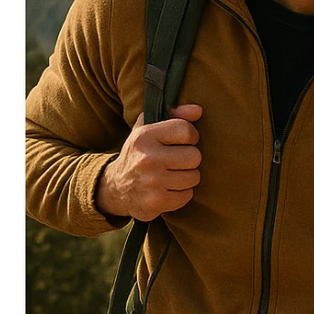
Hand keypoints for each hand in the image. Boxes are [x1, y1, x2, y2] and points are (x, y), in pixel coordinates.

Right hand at [95, 104, 202, 221]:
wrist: (115, 188)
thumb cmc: (139, 153)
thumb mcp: (148, 128)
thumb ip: (174, 114)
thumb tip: (198, 110)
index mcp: (145, 136)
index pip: (186, 130)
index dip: (191, 136)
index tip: (183, 141)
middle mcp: (147, 158)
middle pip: (194, 156)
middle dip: (189, 159)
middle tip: (177, 161)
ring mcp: (152, 182)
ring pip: (194, 177)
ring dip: (187, 176)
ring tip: (172, 175)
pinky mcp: (156, 202)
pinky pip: (187, 195)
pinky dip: (181, 193)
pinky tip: (168, 188)